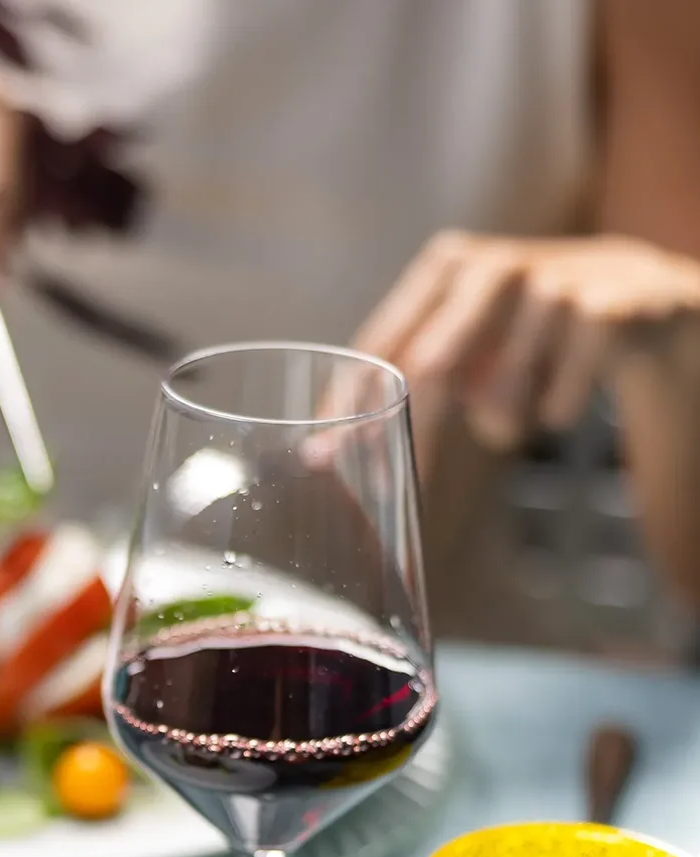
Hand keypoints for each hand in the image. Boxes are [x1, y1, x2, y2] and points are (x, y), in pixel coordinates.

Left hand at [353, 232, 699, 470]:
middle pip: (432, 366)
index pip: (381, 343)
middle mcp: (492, 267)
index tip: (326, 459)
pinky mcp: (604, 311)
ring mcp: (551, 283)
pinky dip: (554, 416)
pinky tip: (563, 400)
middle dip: (416, 435)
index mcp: (446, 268)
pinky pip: (557, 404)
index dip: (350, 405)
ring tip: (516, 413)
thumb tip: (326, 454)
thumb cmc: (525, 332)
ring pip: (500, 396)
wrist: (632, 299)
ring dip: (501, 426)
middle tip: (403, 487)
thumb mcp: (463, 341)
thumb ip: (405, 379)